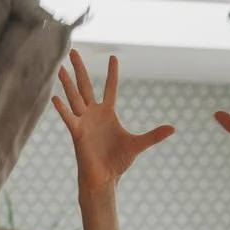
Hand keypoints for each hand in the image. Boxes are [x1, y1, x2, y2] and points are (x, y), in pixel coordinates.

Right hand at [53, 53, 175, 193]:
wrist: (104, 178)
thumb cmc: (118, 162)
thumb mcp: (138, 144)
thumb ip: (154, 135)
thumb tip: (173, 128)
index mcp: (108, 113)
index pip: (110, 88)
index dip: (112, 73)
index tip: (113, 57)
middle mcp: (93, 114)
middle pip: (85, 86)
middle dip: (80, 68)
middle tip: (73, 51)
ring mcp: (84, 122)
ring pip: (74, 97)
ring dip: (67, 83)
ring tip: (60, 68)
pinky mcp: (77, 133)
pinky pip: (69, 118)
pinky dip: (62, 109)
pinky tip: (55, 98)